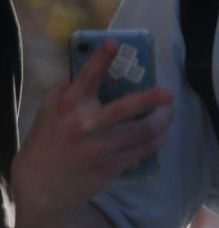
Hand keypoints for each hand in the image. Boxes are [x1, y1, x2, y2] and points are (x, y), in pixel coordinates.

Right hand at [13, 39, 172, 217]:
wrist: (39, 185)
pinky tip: (163, 133)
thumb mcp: (48, 111)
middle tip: (168, 93)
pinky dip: (158, 140)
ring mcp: (99, 148)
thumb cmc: (46, 141)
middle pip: (125, 108)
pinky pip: (143, 150)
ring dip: (163, 121)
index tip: (115, 42)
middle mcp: (84, 125)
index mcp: (68, 106)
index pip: (86, 77)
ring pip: (143, 131)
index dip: (101, 58)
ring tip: (169, 113)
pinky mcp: (111, 167)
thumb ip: (66, 89)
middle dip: (152, 98)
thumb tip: (87, 67)